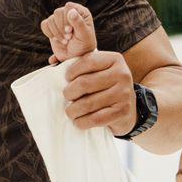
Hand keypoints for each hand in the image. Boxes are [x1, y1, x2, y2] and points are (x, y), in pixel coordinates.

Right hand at [41, 2, 96, 64]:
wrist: (77, 57)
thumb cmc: (84, 46)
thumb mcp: (84, 35)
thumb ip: (79, 23)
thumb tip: (71, 11)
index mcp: (81, 12)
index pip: (69, 7)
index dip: (67, 18)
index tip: (70, 31)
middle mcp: (70, 14)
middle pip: (58, 12)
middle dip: (61, 27)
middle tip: (68, 38)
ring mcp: (60, 20)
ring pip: (50, 19)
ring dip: (56, 32)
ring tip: (64, 41)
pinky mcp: (52, 27)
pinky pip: (44, 24)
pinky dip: (48, 33)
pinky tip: (56, 39)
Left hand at [45, 5, 138, 134]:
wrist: (129, 108)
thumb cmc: (104, 87)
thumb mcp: (97, 71)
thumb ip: (78, 64)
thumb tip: (52, 61)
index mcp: (114, 59)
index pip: (87, 61)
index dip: (71, 72)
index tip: (67, 80)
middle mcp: (122, 74)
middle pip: (84, 83)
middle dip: (69, 93)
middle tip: (67, 97)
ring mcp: (124, 93)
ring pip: (88, 103)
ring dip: (73, 111)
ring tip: (70, 111)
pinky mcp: (123, 111)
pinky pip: (95, 119)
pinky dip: (82, 122)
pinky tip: (78, 122)